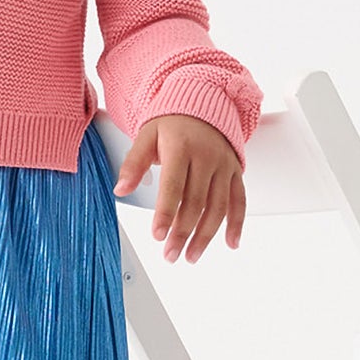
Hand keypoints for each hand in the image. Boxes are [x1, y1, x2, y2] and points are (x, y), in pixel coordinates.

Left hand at [112, 113, 244, 262]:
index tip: (157, 235)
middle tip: (170, 254)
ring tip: (191, 256)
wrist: (203, 103)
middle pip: (196, 202)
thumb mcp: (147, 135)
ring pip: (218, 206)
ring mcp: (223, 166)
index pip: (173, 186)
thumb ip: (133, 163)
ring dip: (206, 236)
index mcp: (181, 147)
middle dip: (182, 232)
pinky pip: (240, 200)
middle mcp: (206, 157)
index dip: (165, 213)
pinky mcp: (235, 172)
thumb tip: (120, 189)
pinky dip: (237, 223)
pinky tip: (231, 243)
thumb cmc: (172, 123)